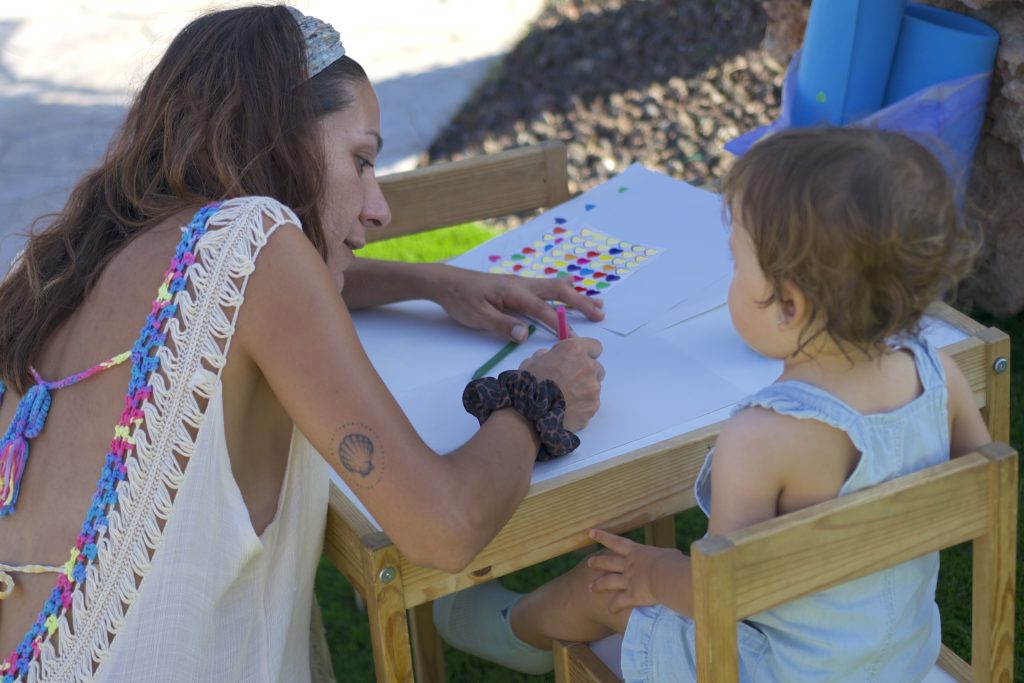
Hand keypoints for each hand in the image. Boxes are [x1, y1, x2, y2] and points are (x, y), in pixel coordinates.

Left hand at [431, 266, 604, 340]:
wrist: (446, 281)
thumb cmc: (460, 298)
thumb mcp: (477, 316)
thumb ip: (502, 325)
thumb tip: (525, 335)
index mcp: (513, 291)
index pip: (542, 310)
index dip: (559, 325)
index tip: (573, 339)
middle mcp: (522, 284)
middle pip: (558, 291)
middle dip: (581, 302)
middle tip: (600, 314)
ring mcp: (521, 283)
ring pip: (555, 287)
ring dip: (577, 296)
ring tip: (597, 304)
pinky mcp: (518, 286)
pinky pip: (547, 287)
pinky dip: (564, 291)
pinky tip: (572, 290)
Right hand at [519, 338, 602, 431]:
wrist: (531, 413)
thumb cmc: (529, 383)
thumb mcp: (533, 361)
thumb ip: (549, 355)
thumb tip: (555, 358)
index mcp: (575, 350)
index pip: (595, 346)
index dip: (587, 353)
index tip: (578, 360)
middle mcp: (589, 366)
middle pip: (596, 367)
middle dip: (586, 373)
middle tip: (571, 382)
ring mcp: (593, 387)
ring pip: (594, 386)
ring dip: (585, 389)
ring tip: (568, 399)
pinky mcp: (594, 405)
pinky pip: (591, 402)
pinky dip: (583, 405)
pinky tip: (569, 410)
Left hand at [586, 528, 682, 612]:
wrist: (665, 575)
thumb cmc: (671, 562)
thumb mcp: (667, 554)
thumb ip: (663, 557)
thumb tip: (670, 558)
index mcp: (636, 552)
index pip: (616, 542)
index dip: (603, 537)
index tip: (591, 532)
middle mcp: (628, 565)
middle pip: (608, 563)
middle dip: (597, 562)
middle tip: (589, 562)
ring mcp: (627, 580)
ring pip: (608, 582)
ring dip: (598, 585)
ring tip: (590, 588)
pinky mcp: (630, 596)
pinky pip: (619, 602)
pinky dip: (614, 606)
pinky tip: (610, 610)